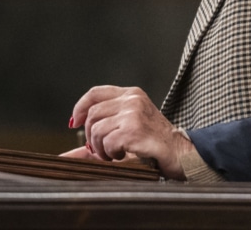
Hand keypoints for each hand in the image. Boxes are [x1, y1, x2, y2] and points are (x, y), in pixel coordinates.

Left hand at [67, 85, 194, 179]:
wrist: (183, 155)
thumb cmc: (157, 143)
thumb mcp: (130, 127)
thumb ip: (103, 129)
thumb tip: (67, 146)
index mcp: (132, 94)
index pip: (95, 93)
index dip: (80, 107)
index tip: (73, 122)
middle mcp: (132, 100)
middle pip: (92, 114)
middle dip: (91, 136)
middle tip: (103, 149)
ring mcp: (133, 114)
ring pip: (96, 130)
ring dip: (102, 149)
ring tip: (116, 154)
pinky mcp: (134, 130)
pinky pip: (107, 143)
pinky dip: (111, 155)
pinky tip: (124, 156)